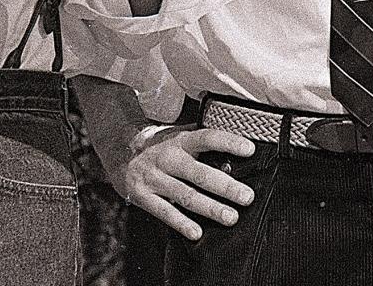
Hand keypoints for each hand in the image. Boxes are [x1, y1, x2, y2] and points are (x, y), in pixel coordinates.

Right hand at [117, 125, 254, 240]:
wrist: (122, 154)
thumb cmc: (164, 148)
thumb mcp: (182, 139)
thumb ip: (205, 148)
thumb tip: (236, 161)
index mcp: (181, 140)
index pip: (207, 138)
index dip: (228, 142)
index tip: (250, 150)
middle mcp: (167, 157)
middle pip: (200, 173)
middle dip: (225, 186)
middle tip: (247, 196)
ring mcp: (154, 178)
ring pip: (186, 195)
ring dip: (210, 208)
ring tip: (231, 217)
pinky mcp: (143, 196)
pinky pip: (164, 212)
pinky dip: (181, 223)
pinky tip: (197, 232)